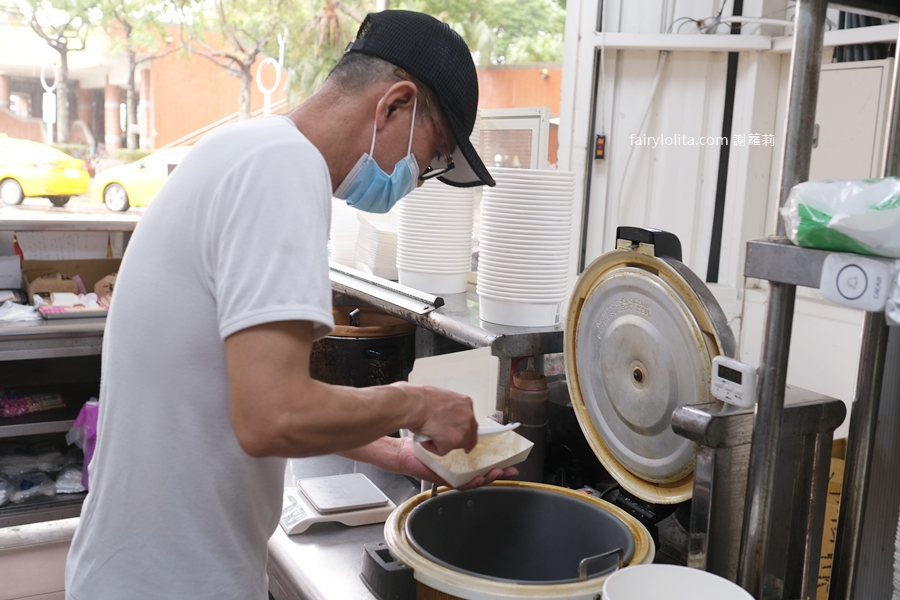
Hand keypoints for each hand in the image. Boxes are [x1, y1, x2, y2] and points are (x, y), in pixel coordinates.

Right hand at [394, 382, 477, 455]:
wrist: (415, 404)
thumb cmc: (422, 399)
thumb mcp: (443, 398)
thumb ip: (449, 409)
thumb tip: (444, 418)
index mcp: (466, 403)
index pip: (470, 421)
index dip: (465, 430)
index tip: (460, 435)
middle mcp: (469, 416)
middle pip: (468, 434)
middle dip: (457, 439)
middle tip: (445, 441)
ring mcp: (463, 429)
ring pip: (455, 444)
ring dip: (442, 442)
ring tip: (428, 433)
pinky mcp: (454, 441)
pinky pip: (443, 450)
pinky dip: (432, 447)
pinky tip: (425, 437)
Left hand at [394, 436, 518, 489]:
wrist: (403, 448)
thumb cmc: (421, 433)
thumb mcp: (445, 426)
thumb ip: (458, 427)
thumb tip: (470, 422)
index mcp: (459, 450)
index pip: (481, 456)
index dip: (495, 458)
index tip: (508, 458)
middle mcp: (457, 464)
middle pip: (482, 469)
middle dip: (497, 469)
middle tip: (509, 469)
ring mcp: (451, 473)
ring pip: (475, 478)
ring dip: (488, 477)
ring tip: (497, 474)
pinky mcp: (444, 480)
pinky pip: (461, 485)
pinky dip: (472, 482)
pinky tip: (480, 478)